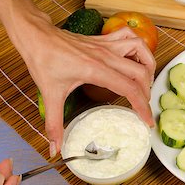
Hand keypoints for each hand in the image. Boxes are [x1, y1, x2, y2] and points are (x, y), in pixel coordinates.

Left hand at [14, 14, 155, 156]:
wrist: (36, 36)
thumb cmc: (43, 61)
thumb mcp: (49, 95)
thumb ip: (54, 124)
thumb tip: (55, 148)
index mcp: (95, 70)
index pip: (129, 88)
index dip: (142, 106)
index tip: (147, 120)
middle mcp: (106, 56)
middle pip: (140, 73)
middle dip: (147, 93)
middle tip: (144, 107)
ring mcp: (107, 46)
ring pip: (141, 49)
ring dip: (149, 65)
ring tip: (146, 81)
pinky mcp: (105, 40)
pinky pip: (130, 37)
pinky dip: (138, 46)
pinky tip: (136, 58)